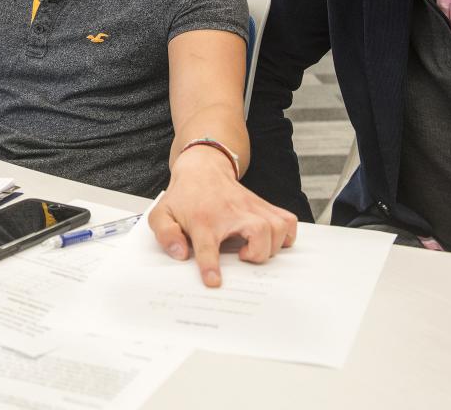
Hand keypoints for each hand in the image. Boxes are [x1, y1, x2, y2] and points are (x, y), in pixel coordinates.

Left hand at [149, 146, 297, 287]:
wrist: (203, 169)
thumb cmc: (184, 196)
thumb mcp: (162, 214)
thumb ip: (165, 234)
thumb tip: (179, 253)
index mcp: (204, 219)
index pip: (207, 245)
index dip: (210, 265)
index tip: (214, 281)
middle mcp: (232, 212)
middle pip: (258, 232)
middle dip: (257, 254)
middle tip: (242, 256)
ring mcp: (252, 207)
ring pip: (278, 228)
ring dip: (272, 246)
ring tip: (254, 249)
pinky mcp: (264, 206)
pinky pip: (288, 221)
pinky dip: (287, 235)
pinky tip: (271, 241)